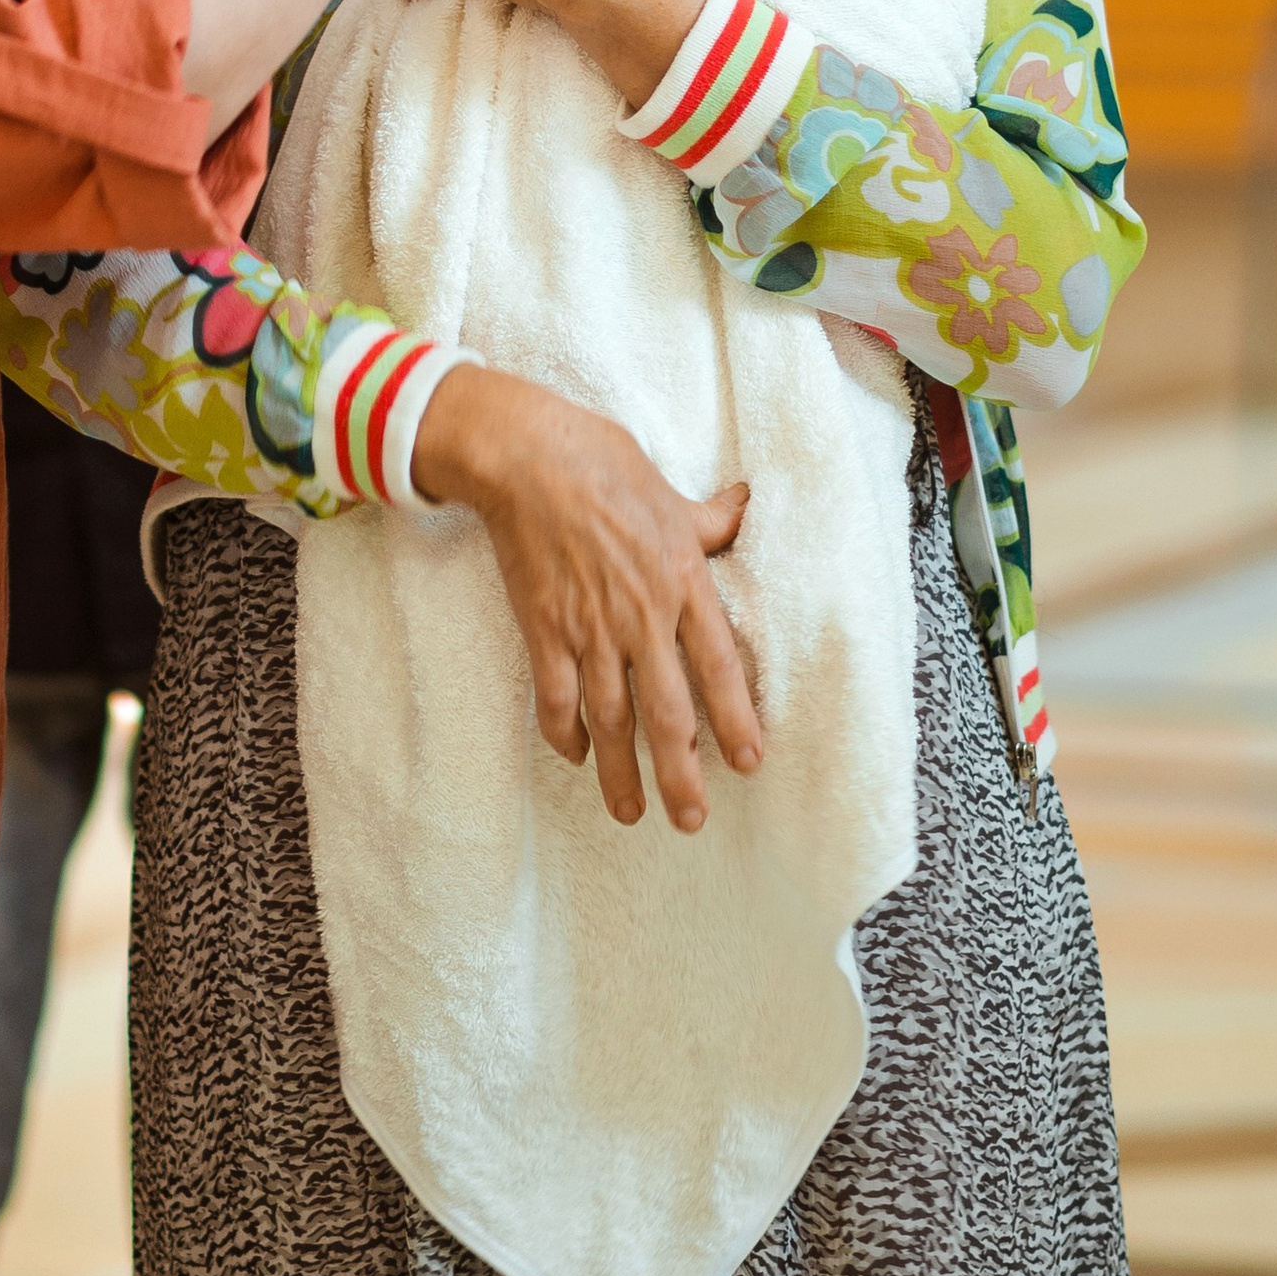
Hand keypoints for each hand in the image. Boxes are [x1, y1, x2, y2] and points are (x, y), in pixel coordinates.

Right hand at [412, 364, 762, 832]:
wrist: (527, 455)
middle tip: (691, 820)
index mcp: (681, 581)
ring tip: (631, 813)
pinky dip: (564, 732)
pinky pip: (556, 697)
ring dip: (620, 772)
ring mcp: (589, 626)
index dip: (735, 718)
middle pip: (668, 711)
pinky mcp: (543, 627)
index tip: (749, 762)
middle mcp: (641, 615)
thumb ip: (710, 518)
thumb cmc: (603, 463)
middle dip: (681, 773)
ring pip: (611, 717)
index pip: (718, 665)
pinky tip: (575, 756)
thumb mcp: (670, 491)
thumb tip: (745, 504)